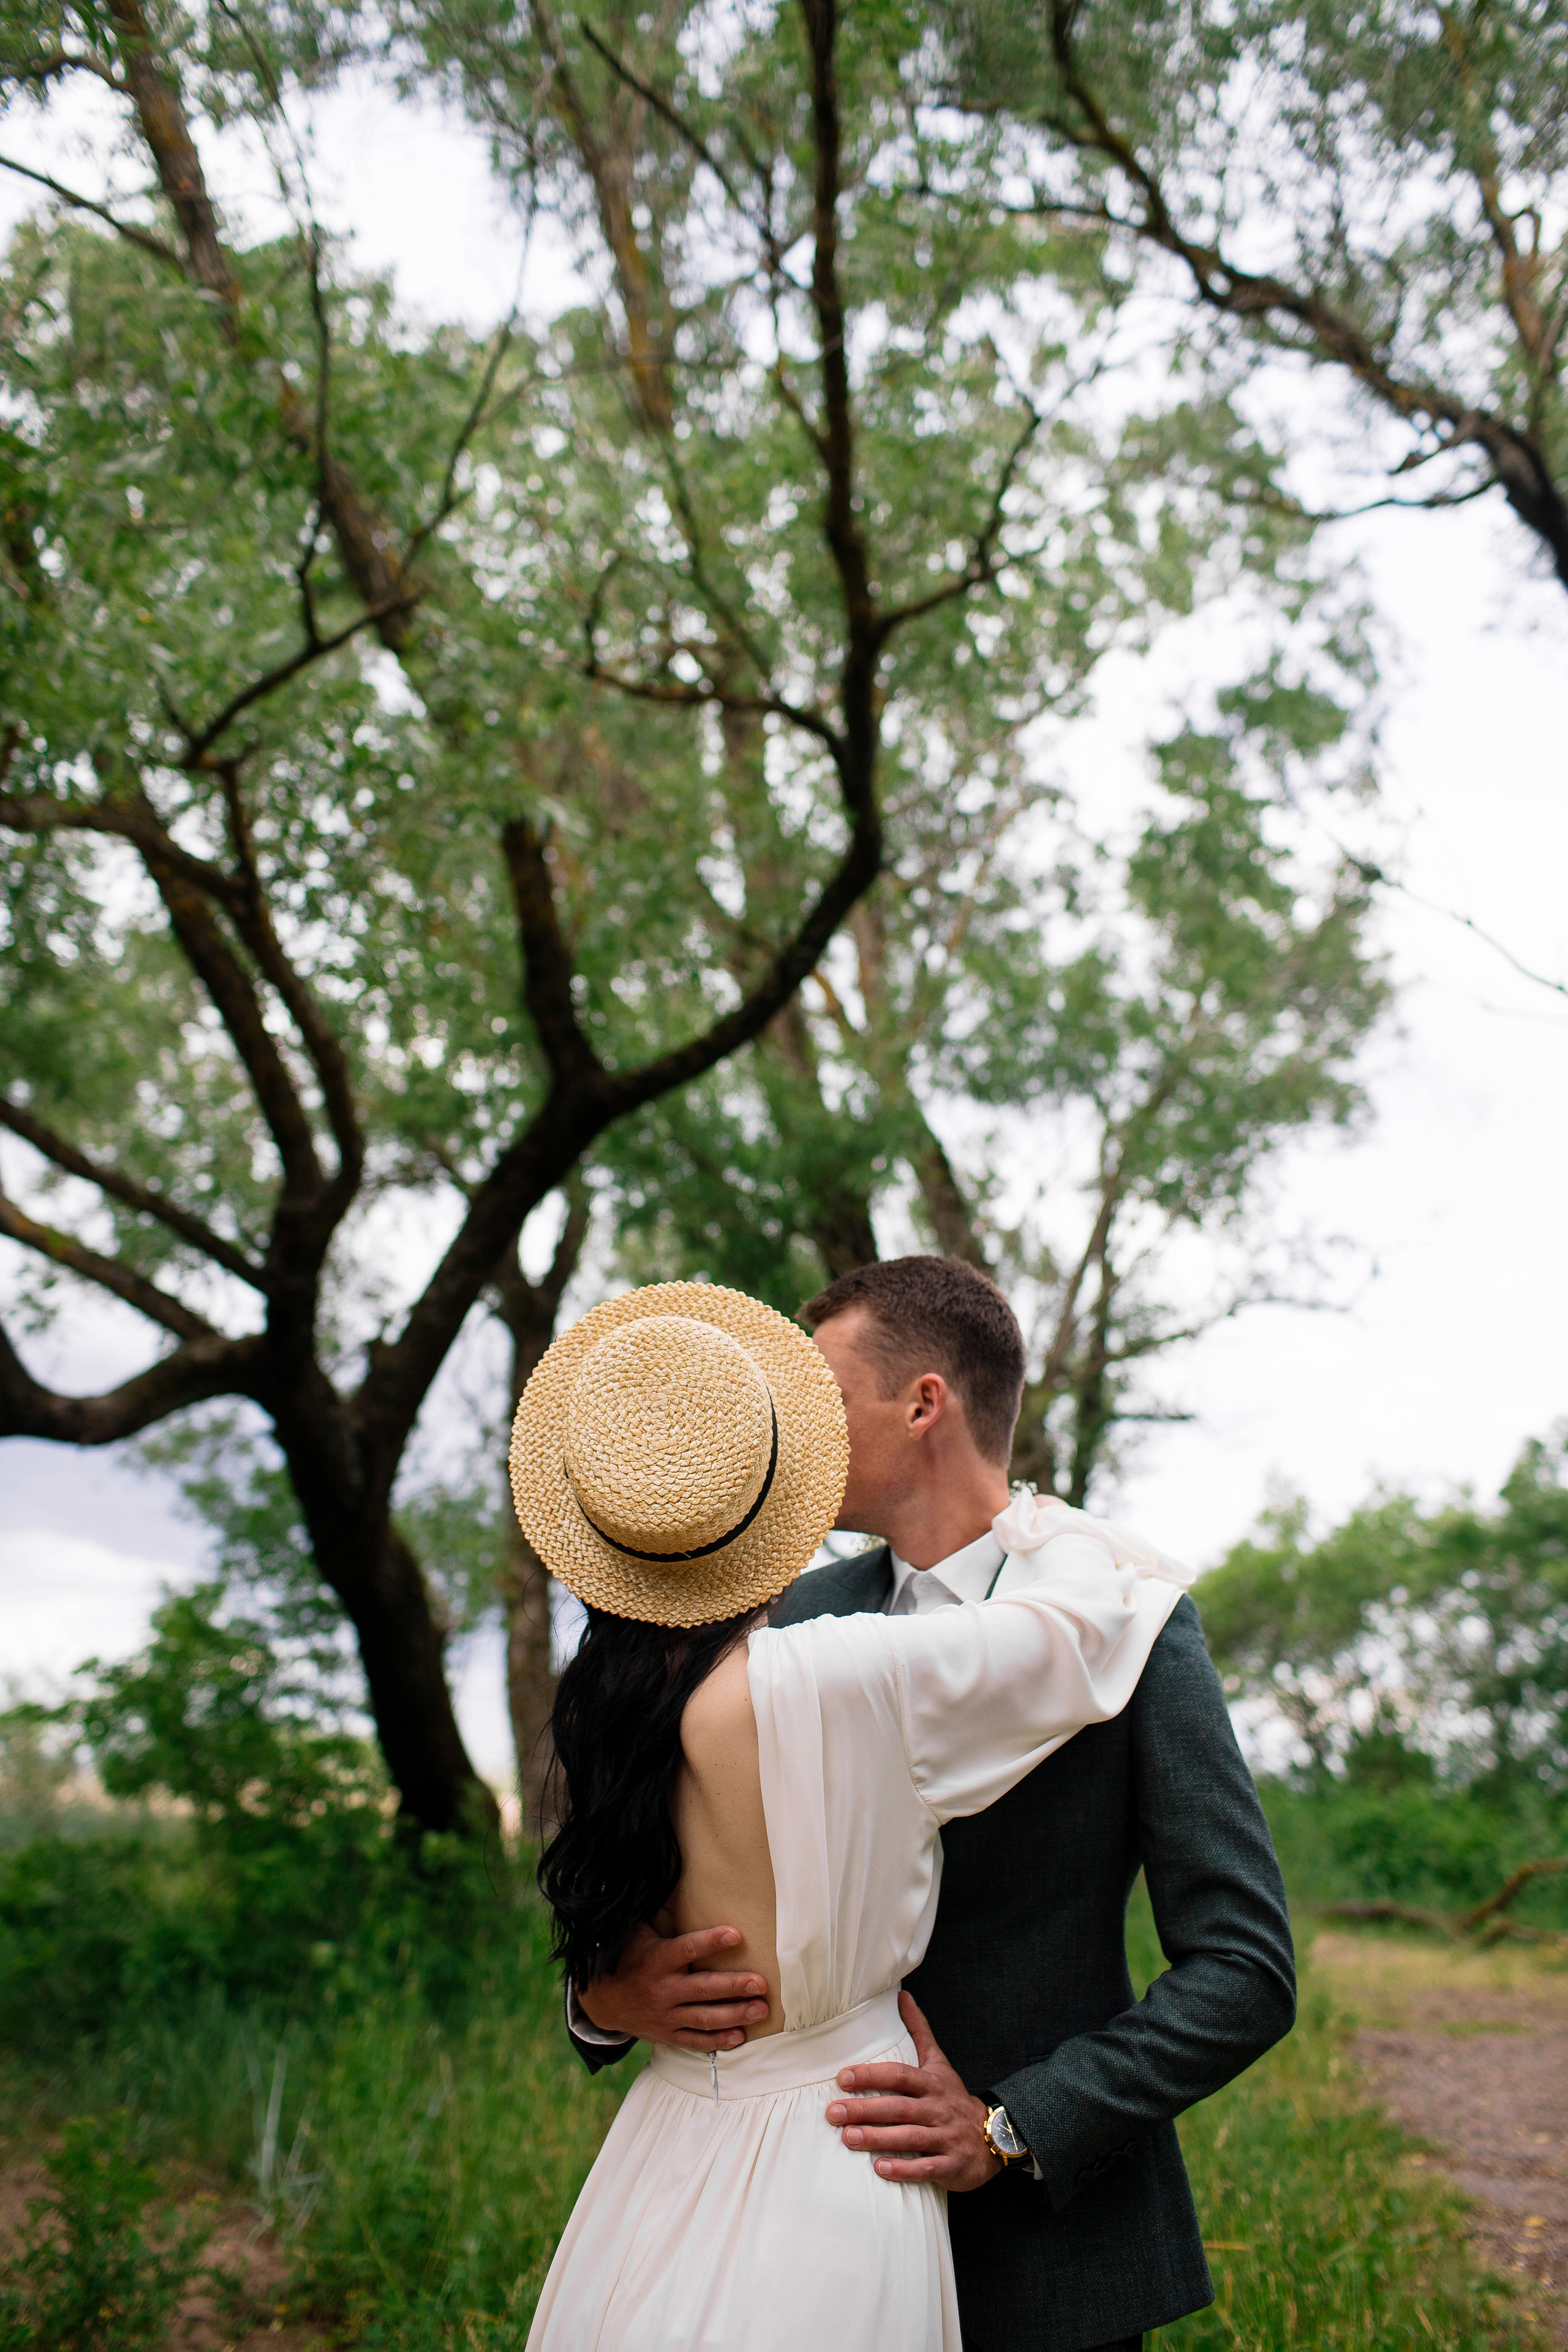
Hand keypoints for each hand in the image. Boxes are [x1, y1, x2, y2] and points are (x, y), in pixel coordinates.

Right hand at [577, 1922, 770, 2050]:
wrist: (601, 2002)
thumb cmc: (626, 1957)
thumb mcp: (634, 1930)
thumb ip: (649, 1905)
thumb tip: (654, 1868)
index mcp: (656, 1960)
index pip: (686, 1949)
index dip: (711, 1941)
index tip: (736, 1934)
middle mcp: (662, 1990)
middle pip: (703, 1989)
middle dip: (733, 1986)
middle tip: (760, 1984)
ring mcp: (665, 2016)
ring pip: (704, 2018)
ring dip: (735, 2015)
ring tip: (761, 2009)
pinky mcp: (667, 2035)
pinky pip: (695, 2041)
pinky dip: (718, 2041)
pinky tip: (740, 2036)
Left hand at [824, 1992, 1002, 2190]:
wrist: (993, 2137)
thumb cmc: (953, 2098)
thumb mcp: (939, 2063)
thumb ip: (919, 2031)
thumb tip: (903, 1995)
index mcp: (932, 2083)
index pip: (900, 2075)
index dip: (872, 2075)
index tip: (842, 2077)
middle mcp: (939, 2108)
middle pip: (899, 2107)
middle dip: (865, 2110)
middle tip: (833, 2113)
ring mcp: (946, 2137)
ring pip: (910, 2138)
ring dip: (878, 2139)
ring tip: (848, 2138)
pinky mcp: (952, 2165)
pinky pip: (927, 2168)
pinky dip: (904, 2170)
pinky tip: (880, 2169)